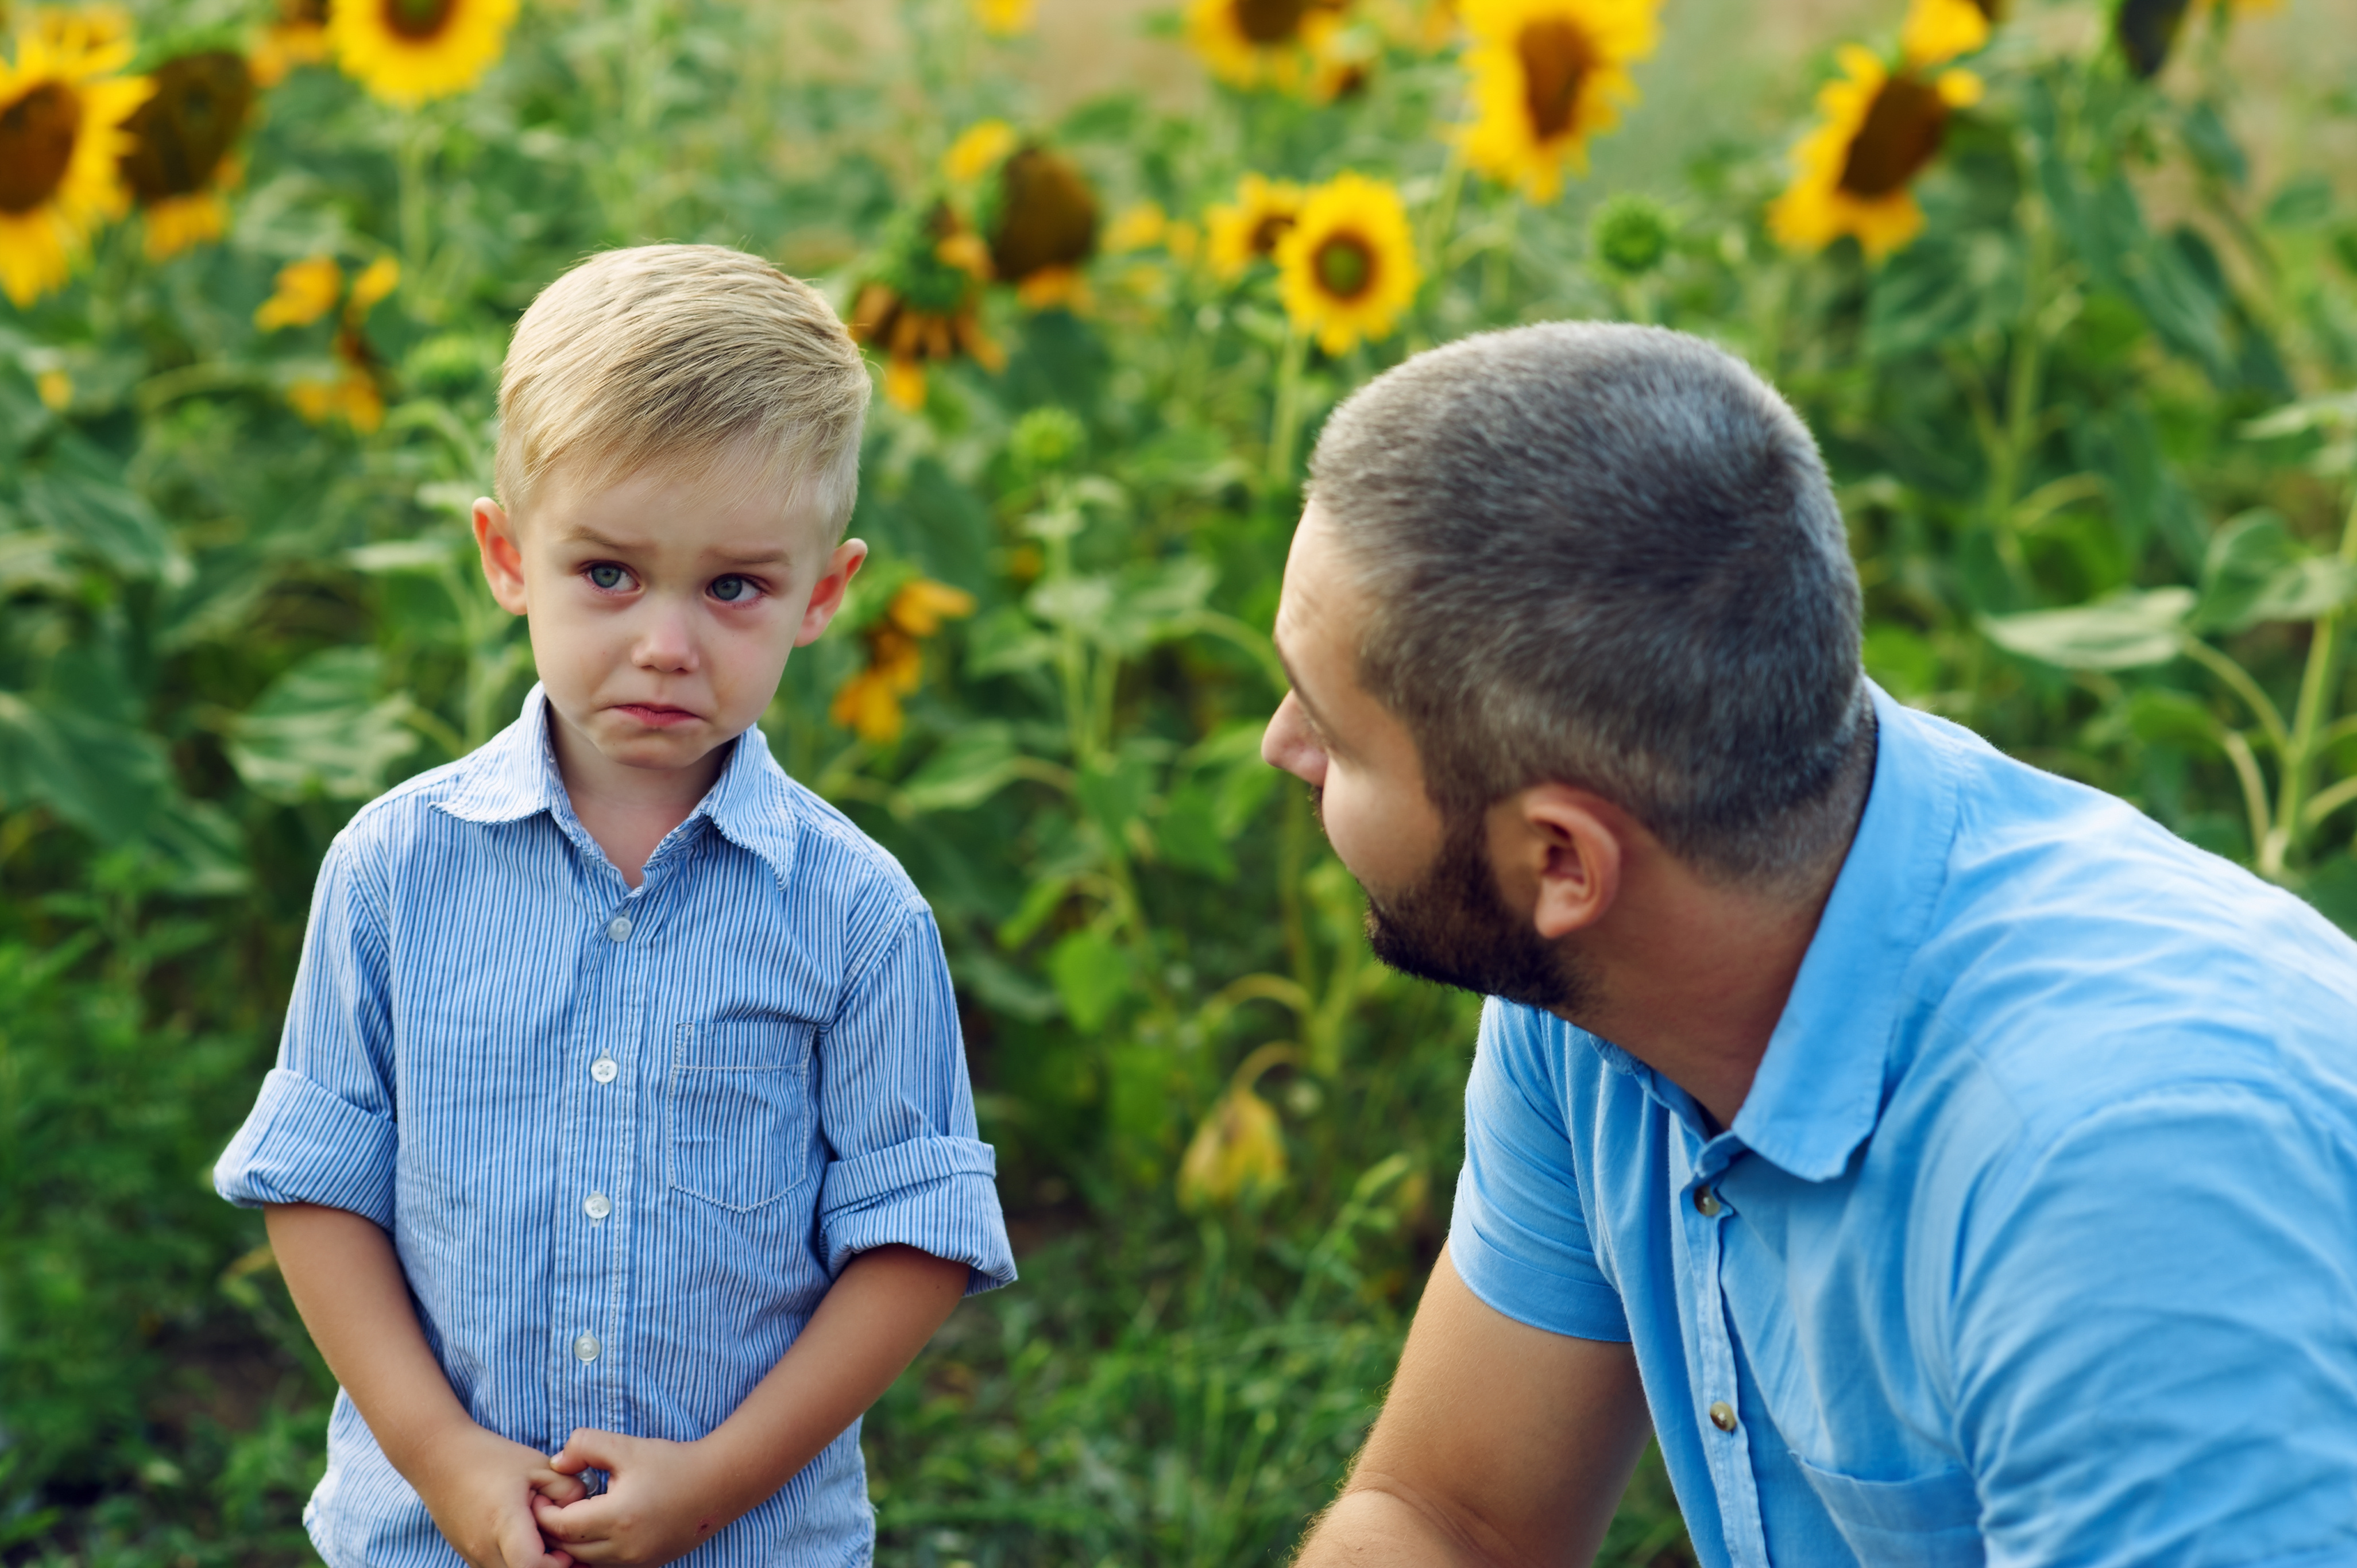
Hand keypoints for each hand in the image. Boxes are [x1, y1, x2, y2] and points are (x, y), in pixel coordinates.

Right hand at [411, 1421, 592, 1567]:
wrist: (439, 1458)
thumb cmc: (491, 1458)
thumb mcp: (538, 1465)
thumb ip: (568, 1490)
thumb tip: (583, 1514)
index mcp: (503, 1523)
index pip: (531, 1566)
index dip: (557, 1565)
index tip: (569, 1550)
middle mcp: (483, 1548)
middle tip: (565, 1550)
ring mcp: (472, 1556)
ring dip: (532, 1566)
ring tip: (548, 1544)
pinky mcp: (469, 1557)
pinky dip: (517, 1564)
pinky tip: (529, 1542)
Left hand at [531, 1428, 742, 1565]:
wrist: (717, 1484)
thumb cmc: (671, 1462)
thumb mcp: (626, 1446)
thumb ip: (585, 1446)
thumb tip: (556, 1463)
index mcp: (617, 1517)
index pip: (560, 1527)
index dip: (543, 1512)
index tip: (539, 1495)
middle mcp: (625, 1547)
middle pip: (568, 1550)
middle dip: (552, 1531)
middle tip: (546, 1508)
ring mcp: (636, 1560)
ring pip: (585, 1562)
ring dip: (571, 1544)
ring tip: (569, 1517)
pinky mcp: (646, 1564)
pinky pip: (606, 1565)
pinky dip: (592, 1552)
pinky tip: (593, 1529)